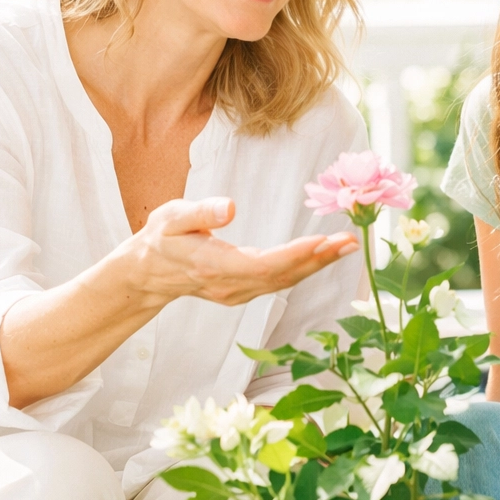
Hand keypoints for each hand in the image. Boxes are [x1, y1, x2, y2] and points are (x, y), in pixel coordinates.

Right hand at [112, 196, 358, 308]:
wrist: (149, 272)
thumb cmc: (161, 238)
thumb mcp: (171, 218)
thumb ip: (200, 213)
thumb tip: (229, 207)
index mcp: (212, 266)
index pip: (261, 265)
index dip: (294, 255)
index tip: (321, 240)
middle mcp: (229, 286)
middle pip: (281, 276)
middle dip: (318, 259)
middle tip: (351, 240)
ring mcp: (237, 293)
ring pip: (284, 282)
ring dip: (317, 265)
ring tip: (347, 246)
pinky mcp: (243, 292)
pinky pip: (279, 283)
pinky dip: (304, 269)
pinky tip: (323, 255)